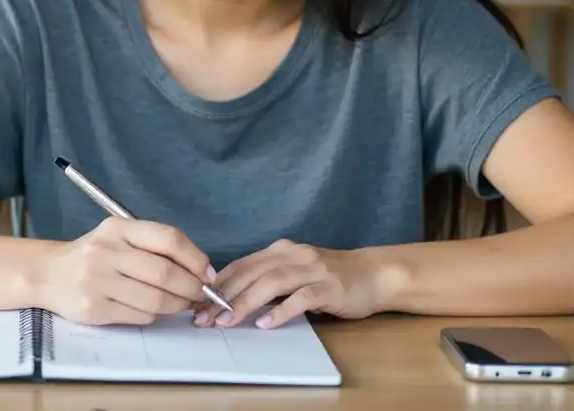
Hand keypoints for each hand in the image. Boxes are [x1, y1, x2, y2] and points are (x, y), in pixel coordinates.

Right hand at [35, 216, 216, 325]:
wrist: (48, 273)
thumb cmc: (94, 255)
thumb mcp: (119, 237)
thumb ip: (155, 248)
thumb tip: (201, 272)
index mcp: (118, 228)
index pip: (168, 239)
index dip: (195, 258)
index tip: (207, 274)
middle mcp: (106, 251)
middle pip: (165, 274)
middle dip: (191, 288)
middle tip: (199, 294)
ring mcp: (97, 281)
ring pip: (155, 300)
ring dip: (176, 306)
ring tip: (179, 304)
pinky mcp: (94, 308)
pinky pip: (139, 316)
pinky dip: (154, 315)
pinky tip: (153, 310)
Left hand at [194, 239, 395, 328]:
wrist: (376, 274)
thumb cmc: (333, 277)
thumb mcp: (296, 272)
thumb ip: (270, 279)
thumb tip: (232, 298)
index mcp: (281, 250)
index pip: (241, 264)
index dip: (217, 284)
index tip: (198, 304)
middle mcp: (293, 254)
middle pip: (251, 273)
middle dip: (224, 296)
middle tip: (205, 318)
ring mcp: (312, 269)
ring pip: (271, 283)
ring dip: (245, 303)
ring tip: (227, 321)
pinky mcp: (330, 286)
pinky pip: (300, 299)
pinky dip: (280, 311)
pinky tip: (265, 324)